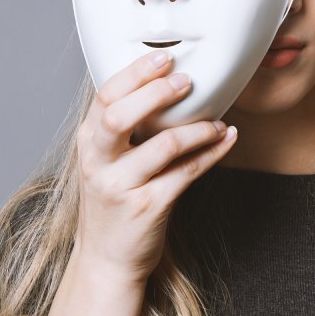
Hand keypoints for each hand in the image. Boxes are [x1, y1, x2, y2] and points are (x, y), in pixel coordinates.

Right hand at [71, 49, 237, 283]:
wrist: (106, 258)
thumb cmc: (112, 201)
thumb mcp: (105, 161)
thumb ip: (122, 128)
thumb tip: (164, 85)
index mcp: (88, 143)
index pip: (105, 97)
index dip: (135, 73)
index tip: (163, 56)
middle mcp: (98, 163)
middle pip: (120, 115)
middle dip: (157, 92)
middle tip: (187, 80)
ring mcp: (121, 187)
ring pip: (163, 145)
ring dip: (197, 129)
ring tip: (217, 121)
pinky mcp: (148, 207)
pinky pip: (187, 172)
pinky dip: (212, 153)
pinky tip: (226, 139)